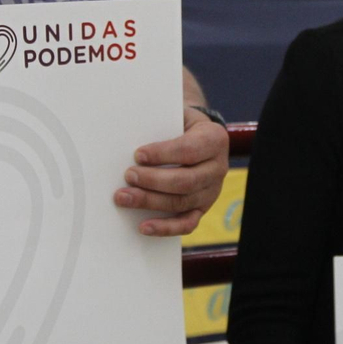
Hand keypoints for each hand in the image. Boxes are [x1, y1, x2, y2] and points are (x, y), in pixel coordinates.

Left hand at [114, 104, 228, 235]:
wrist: (198, 138)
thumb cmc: (180, 125)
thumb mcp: (177, 116)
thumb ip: (160, 124)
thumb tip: (126, 134)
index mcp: (215, 139)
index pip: (189, 150)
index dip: (163, 154)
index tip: (138, 155)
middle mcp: (218, 168)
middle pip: (186, 181)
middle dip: (153, 180)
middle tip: (128, 176)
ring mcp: (211, 191)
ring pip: (182, 202)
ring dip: (150, 202)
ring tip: (124, 197)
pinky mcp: (202, 209)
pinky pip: (186, 223)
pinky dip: (165, 228)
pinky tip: (143, 226)